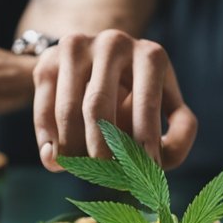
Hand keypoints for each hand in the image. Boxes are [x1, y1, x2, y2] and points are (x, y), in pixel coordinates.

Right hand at [31, 29, 196, 170]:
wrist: (100, 64)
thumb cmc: (139, 98)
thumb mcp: (167, 107)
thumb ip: (179, 132)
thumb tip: (157, 160)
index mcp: (150, 57)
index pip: (146, 105)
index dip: (144, 145)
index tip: (142, 175)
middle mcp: (114, 44)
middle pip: (98, 108)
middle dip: (102, 151)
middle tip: (108, 178)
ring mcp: (77, 48)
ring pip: (68, 111)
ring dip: (74, 151)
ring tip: (83, 172)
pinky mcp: (48, 62)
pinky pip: (43, 110)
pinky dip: (48, 142)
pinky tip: (56, 161)